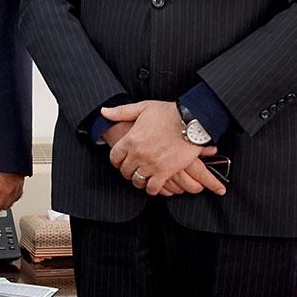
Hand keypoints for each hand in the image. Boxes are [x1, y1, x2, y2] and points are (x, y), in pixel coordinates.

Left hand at [102, 101, 222, 196]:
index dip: (117, 161)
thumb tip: (104, 112)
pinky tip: (154, 185)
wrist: (192, 121)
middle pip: (125, 170)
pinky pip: (153, 188)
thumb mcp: (142, 108)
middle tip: (133, 170)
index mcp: (130, 139)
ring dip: (139, 181)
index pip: (115, 157)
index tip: (121, 162)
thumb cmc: (169, 113)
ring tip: (143, 178)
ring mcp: (150, 164)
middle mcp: (137, 154)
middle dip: (128, 171)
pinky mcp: (165, 172)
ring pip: (137, 180)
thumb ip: (121, 111)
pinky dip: (152, 189)